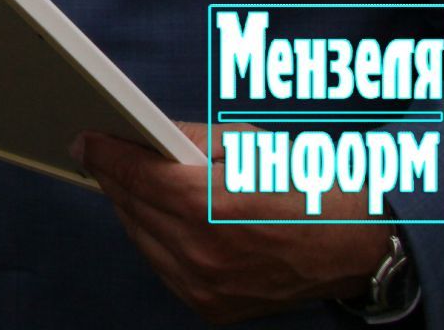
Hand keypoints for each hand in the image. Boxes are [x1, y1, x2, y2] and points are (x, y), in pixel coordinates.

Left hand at [73, 122, 391, 322]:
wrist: (359, 248)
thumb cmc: (308, 186)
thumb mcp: (248, 144)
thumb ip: (185, 140)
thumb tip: (142, 136)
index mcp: (210, 205)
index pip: (135, 174)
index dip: (105, 152)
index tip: (84, 138)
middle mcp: (202, 252)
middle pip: (131, 206)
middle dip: (115, 176)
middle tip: (103, 152)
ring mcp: (205, 286)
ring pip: (140, 237)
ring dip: (132, 208)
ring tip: (131, 182)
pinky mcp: (209, 307)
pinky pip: (161, 266)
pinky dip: (155, 239)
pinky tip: (159, 218)